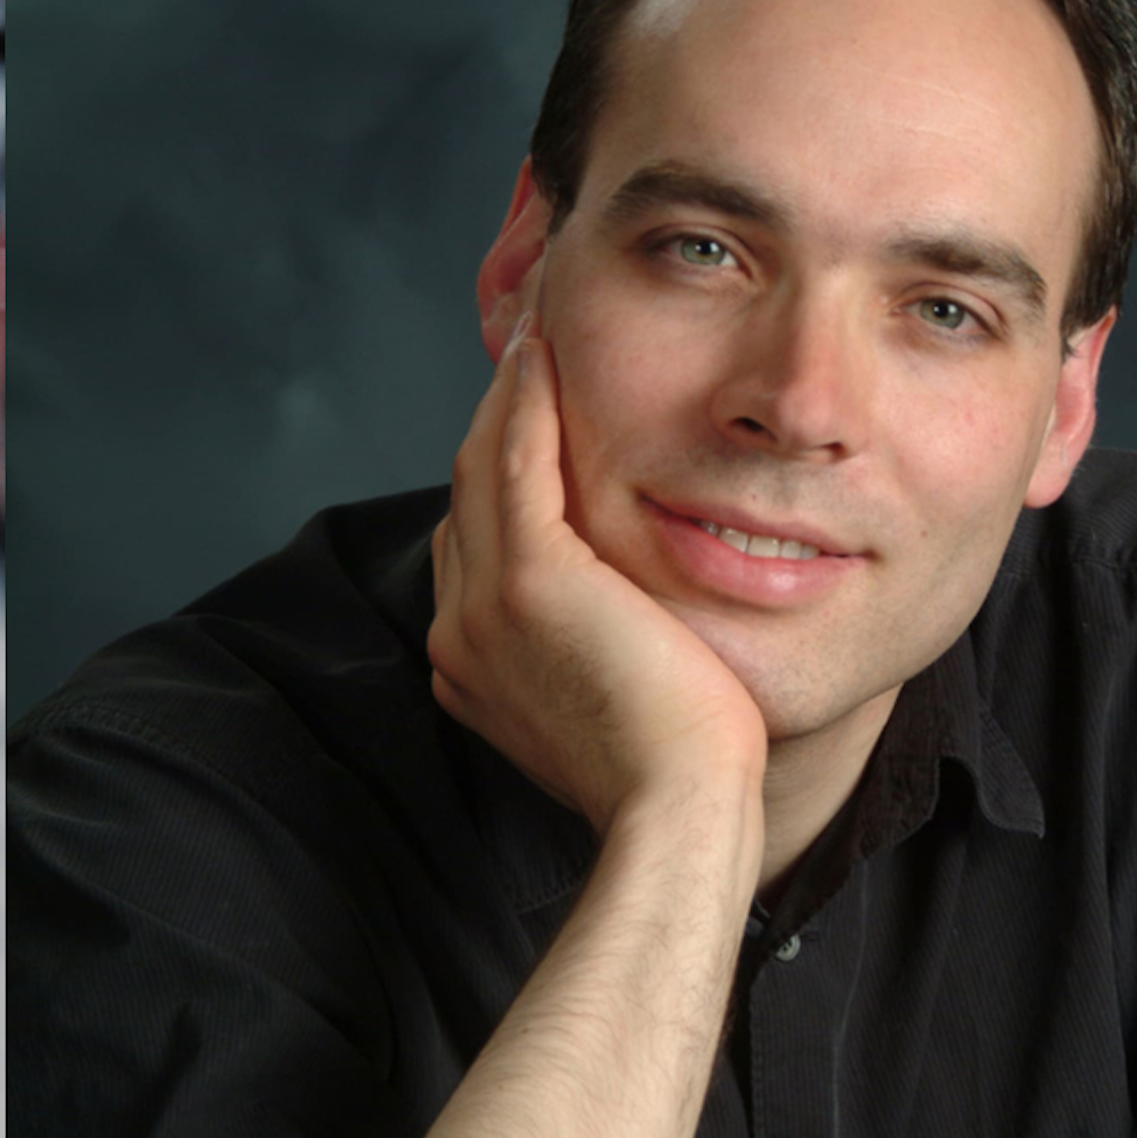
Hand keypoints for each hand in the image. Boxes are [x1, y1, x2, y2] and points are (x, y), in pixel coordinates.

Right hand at [428, 312, 767, 832]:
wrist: (680, 809)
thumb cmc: (676, 771)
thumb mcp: (620, 698)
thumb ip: (596, 646)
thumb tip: (625, 611)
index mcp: (470, 661)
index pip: (478, 540)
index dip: (503, 469)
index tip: (538, 412)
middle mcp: (458, 629)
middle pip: (467, 493)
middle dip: (496, 416)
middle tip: (532, 342)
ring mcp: (483, 604)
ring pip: (481, 466)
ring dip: (507, 390)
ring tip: (539, 327)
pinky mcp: (528, 581)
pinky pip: (516, 462)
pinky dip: (525, 400)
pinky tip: (546, 351)